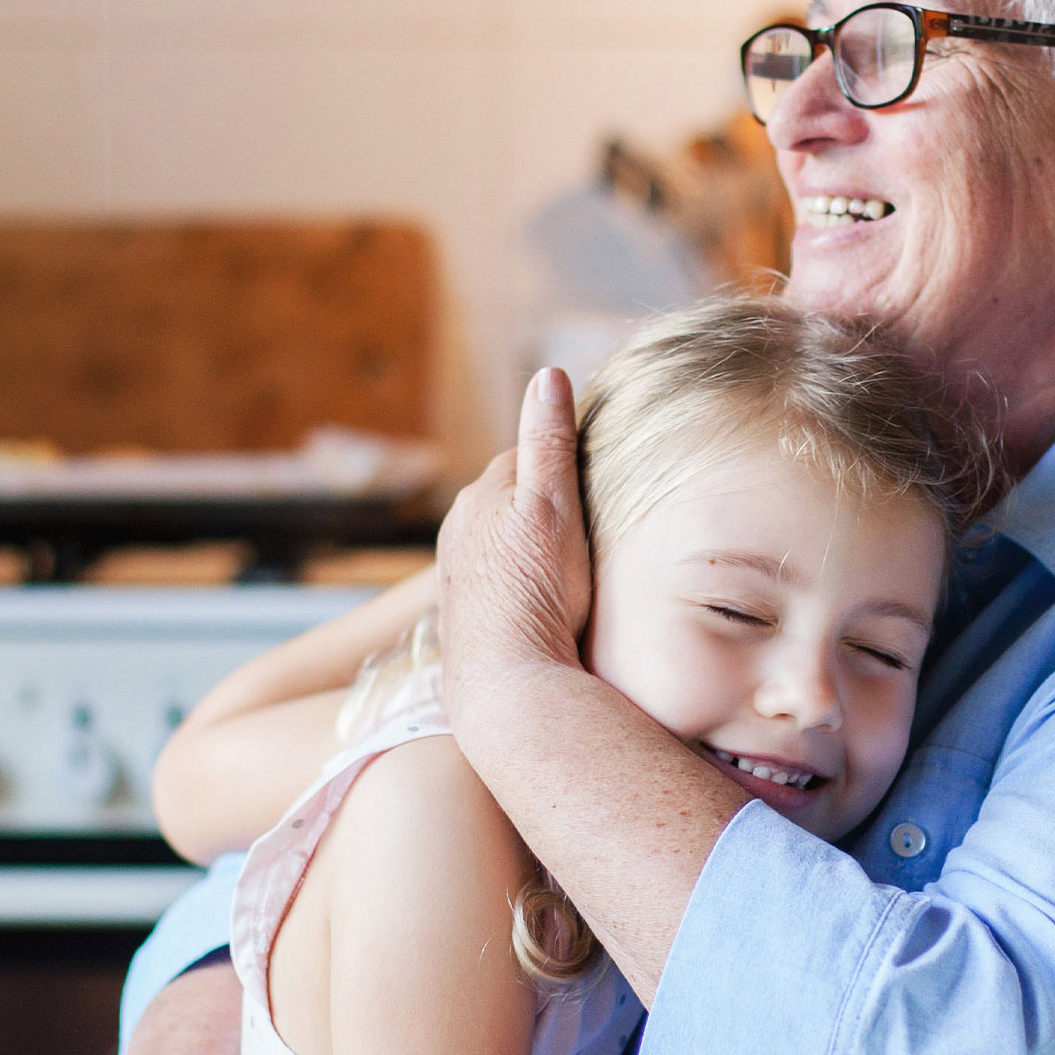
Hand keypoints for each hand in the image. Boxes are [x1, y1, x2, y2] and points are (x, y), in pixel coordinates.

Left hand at [437, 368, 592, 723]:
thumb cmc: (538, 592)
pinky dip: (516, 579)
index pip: (528, 454)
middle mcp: (460, 525)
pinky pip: (496, 576)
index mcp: (484, 492)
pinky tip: (539, 600)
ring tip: (567, 566)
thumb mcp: (553, 506)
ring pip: (501, 537)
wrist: (506, 679)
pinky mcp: (464, 608)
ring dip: (528, 543)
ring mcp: (458, 568)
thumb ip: (550, 441)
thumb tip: (549, 374)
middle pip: (512, 495)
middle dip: (544, 502)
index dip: (564, 463)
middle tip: (589, 526)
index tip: (595, 479)